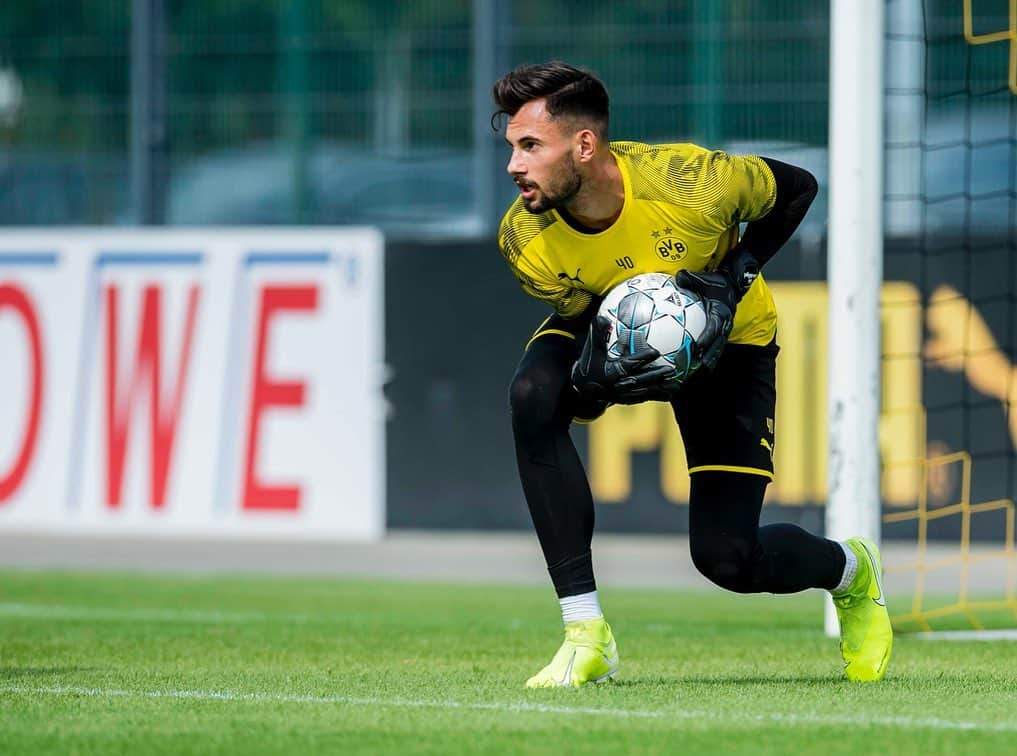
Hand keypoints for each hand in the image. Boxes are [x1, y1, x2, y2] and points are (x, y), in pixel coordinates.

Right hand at [571, 318, 676, 404]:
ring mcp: (623, 396)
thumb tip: (605, 317)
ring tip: (677, 385)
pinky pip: (645, 398)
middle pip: (639, 381)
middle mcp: (617, 386)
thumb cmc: (590, 363)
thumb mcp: (592, 348)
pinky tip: (672, 393)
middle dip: (655, 376)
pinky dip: (658, 396)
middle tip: (671, 369)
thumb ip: (598, 333)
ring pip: (644, 392)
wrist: (584, 387)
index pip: (627, 365)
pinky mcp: (628, 401)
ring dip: (661, 389)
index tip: (655, 352)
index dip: (641, 359)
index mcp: (609, 373)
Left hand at [675, 249, 757, 370]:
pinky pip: (713, 348)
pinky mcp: (720, 334)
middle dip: (709, 357)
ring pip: (717, 350)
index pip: (714, 327)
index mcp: (721, 313)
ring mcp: (724, 331)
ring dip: (708, 363)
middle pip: (717, 345)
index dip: (707, 338)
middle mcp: (724, 324)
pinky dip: (706, 359)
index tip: (698, 347)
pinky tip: (693, 369)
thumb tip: (679, 276)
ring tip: (697, 376)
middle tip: (698, 368)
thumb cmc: (716, 282)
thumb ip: (692, 279)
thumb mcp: (706, 279)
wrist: (732, 285)